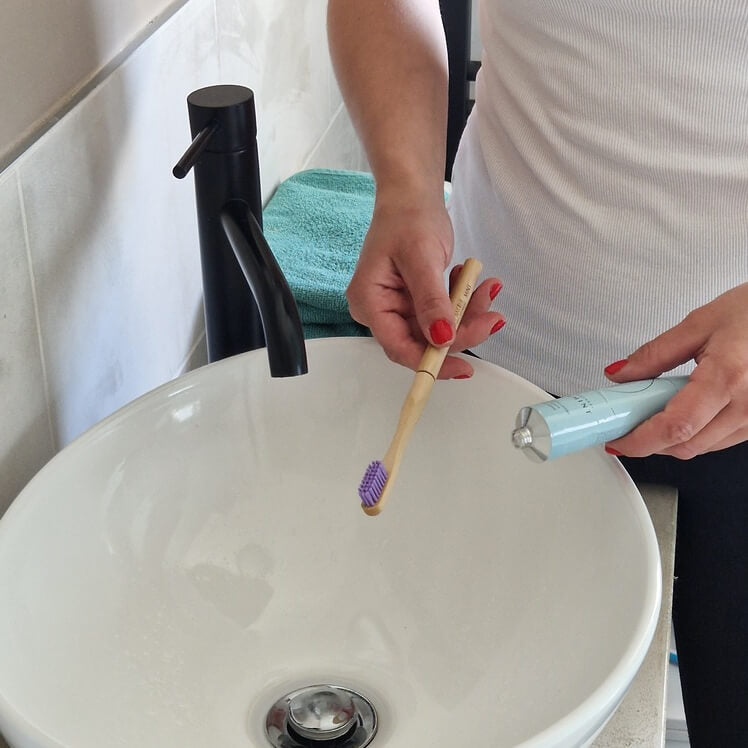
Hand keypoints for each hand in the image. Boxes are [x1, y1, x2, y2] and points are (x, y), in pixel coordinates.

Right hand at [346, 196, 504, 378]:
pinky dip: (462, 303)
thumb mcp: (421, 258)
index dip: (431, 362)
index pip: (399, 347)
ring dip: (467, 314)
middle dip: (460, 331)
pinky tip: (470, 280)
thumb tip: (442, 339)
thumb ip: (431, 301)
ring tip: (487, 288)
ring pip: (438, 330)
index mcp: (370, 303)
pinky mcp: (415, 302)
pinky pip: (443, 315)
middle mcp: (380, 311)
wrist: (412, 196)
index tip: (464, 367)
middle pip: (422, 341)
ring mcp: (398, 307)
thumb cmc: (408, 219)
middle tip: (493, 316)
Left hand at [604, 282, 747, 458]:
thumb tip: (621, 374)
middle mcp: (746, 405)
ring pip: (701, 447)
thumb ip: (654, 354)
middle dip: (648, 440)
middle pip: (685, 444)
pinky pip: (718, 440)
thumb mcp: (698, 324)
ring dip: (670, 438)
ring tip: (654, 408)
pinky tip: (682, 410)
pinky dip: (692, 433)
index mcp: (726, 378)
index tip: (617, 439)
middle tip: (626, 421)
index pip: (675, 427)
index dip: (640, 440)